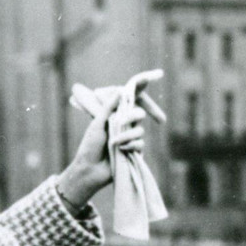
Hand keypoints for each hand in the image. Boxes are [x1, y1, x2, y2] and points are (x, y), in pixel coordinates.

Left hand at [60, 69, 161, 208]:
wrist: (89, 170)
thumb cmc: (89, 147)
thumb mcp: (97, 123)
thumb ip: (109, 107)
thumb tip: (120, 90)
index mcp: (115, 114)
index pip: (132, 97)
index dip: (143, 86)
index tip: (156, 75)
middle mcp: (124, 124)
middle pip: (140, 112)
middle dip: (133, 115)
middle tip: (122, 120)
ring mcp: (130, 137)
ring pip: (140, 130)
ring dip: (127, 135)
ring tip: (114, 142)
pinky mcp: (133, 150)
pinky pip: (140, 143)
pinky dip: (130, 146)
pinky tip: (120, 150)